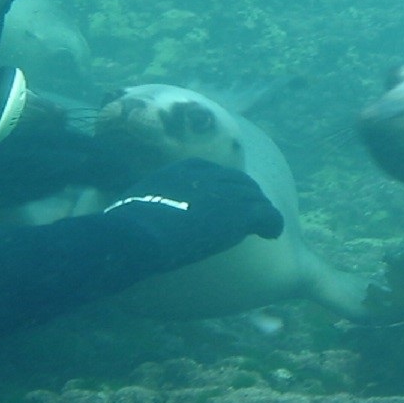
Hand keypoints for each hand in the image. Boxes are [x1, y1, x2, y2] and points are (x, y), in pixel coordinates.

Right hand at [105, 158, 283, 272]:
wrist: (138, 234)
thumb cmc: (130, 225)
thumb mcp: (141, 200)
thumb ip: (153, 200)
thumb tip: (137, 214)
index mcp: (187, 168)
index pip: (217, 173)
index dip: (226, 188)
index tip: (227, 201)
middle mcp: (211, 175)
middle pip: (240, 183)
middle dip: (248, 198)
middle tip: (252, 215)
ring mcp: (227, 194)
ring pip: (256, 198)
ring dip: (261, 213)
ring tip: (265, 227)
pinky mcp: (240, 214)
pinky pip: (268, 215)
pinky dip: (272, 224)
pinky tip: (271, 234)